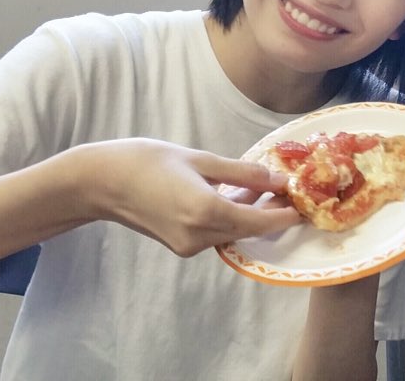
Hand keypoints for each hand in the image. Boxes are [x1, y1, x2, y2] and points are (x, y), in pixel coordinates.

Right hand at [82, 138, 301, 255]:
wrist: (101, 182)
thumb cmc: (147, 161)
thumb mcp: (200, 159)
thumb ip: (242, 172)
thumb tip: (276, 179)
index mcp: (205, 211)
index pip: (259, 222)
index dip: (284, 216)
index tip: (303, 205)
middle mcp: (199, 235)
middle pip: (249, 230)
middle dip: (271, 214)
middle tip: (287, 192)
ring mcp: (188, 245)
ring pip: (234, 233)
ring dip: (251, 215)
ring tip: (264, 190)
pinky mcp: (180, 245)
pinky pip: (217, 233)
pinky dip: (231, 218)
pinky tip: (236, 196)